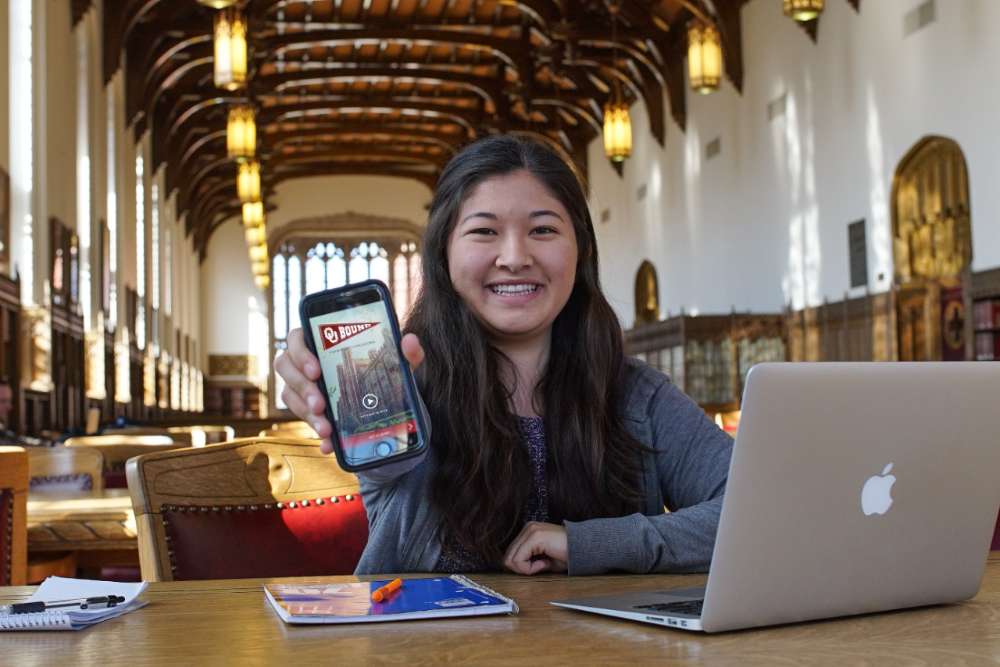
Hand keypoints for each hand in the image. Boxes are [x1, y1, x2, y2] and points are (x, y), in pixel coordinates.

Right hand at [274, 330, 424, 454]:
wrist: (387, 411)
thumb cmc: (384, 375)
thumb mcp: (398, 367)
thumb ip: (406, 353)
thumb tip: (410, 341)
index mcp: (322, 343)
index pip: (297, 338)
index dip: (300, 352)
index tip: (316, 370)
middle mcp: (306, 363)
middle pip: (285, 366)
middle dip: (301, 386)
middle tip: (320, 403)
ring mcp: (303, 387)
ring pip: (290, 395)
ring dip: (305, 412)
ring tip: (326, 427)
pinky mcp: (308, 410)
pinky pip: (303, 420)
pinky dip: (316, 432)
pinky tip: (328, 444)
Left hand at [502, 522, 567, 574]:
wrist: (584, 548)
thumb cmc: (567, 554)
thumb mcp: (542, 559)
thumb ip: (528, 561)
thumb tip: (514, 568)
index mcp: (529, 531)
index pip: (511, 553)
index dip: (522, 566)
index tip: (540, 565)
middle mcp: (528, 528)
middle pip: (508, 557)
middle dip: (522, 568)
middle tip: (540, 567)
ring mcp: (530, 531)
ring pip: (511, 559)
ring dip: (526, 568)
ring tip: (543, 564)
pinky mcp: (535, 536)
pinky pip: (519, 560)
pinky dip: (529, 568)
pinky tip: (544, 563)